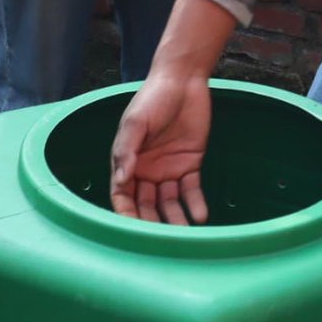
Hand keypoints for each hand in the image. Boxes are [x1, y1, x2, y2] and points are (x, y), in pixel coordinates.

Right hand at [110, 72, 211, 223]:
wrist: (183, 79)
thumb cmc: (153, 97)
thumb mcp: (135, 121)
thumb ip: (127, 150)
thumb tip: (122, 179)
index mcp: (128, 162)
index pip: (123, 196)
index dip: (125, 214)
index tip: (130, 231)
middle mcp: (147, 171)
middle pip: (146, 205)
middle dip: (151, 223)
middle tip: (159, 242)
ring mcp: (169, 169)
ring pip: (169, 202)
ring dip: (175, 220)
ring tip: (184, 236)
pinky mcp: (191, 163)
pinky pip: (192, 189)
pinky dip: (195, 203)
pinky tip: (200, 216)